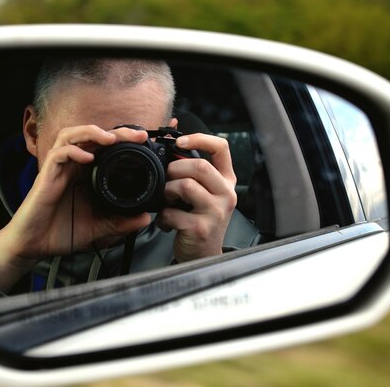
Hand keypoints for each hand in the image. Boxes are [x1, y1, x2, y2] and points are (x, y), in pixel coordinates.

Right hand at [0, 125, 151, 291]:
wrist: (34, 246)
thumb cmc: (61, 232)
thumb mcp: (98, 227)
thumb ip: (120, 222)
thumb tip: (144, 219)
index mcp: (85, 174)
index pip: (104, 147)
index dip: (122, 140)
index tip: (143, 141)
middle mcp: (72, 166)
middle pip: (91, 136)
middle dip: (115, 131)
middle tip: (137, 135)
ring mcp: (58, 169)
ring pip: (71, 136)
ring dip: (91, 133)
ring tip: (110, 138)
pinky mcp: (46, 176)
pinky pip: (58, 155)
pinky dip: (73, 152)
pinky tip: (87, 158)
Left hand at [156, 133, 236, 262]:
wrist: (203, 256)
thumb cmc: (199, 220)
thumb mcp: (203, 192)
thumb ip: (192, 169)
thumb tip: (171, 133)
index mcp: (226, 181)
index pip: (221, 148)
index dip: (199, 138)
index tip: (179, 142)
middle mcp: (226, 194)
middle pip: (199, 166)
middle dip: (175, 169)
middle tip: (167, 180)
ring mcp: (216, 212)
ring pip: (185, 186)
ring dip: (167, 192)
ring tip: (167, 202)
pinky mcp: (201, 228)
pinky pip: (172, 212)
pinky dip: (163, 217)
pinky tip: (166, 223)